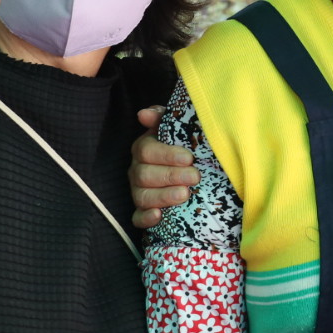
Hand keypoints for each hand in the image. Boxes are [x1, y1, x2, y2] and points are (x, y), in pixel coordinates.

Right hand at [130, 105, 197, 228]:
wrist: (191, 168)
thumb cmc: (184, 146)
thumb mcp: (176, 128)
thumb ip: (162, 117)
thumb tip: (144, 114)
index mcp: (144, 149)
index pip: (146, 151)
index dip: (167, 154)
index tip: (189, 158)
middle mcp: (137, 171)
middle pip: (144, 175)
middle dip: (171, 176)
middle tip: (195, 177)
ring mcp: (138, 192)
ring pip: (142, 197)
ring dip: (163, 196)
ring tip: (185, 194)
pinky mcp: (142, 212)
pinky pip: (137, 218)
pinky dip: (146, 218)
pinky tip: (159, 216)